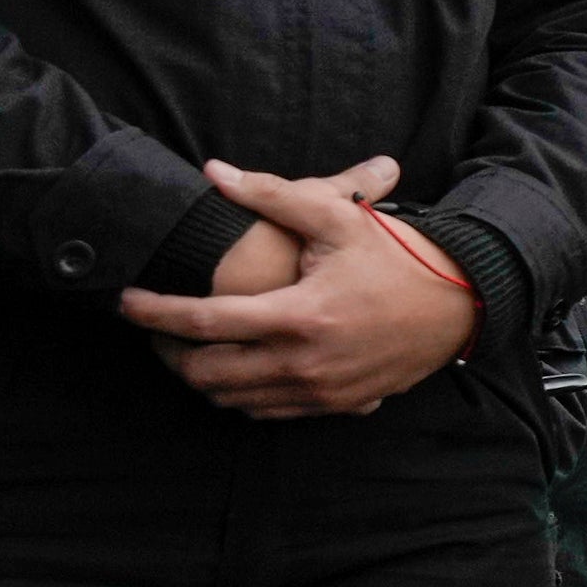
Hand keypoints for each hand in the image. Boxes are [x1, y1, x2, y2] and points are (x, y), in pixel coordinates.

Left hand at [116, 157, 476, 417]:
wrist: (460, 303)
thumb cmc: (398, 256)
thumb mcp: (339, 217)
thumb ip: (274, 194)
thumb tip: (214, 173)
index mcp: (299, 315)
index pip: (204, 322)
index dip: (154, 313)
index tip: (125, 302)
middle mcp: (304, 362)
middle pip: (207, 374)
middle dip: (168, 354)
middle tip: (155, 330)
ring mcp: (320, 391)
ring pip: (231, 400)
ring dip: (200, 377)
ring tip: (187, 348)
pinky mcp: (336, 405)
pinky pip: (266, 413)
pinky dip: (238, 395)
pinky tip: (234, 368)